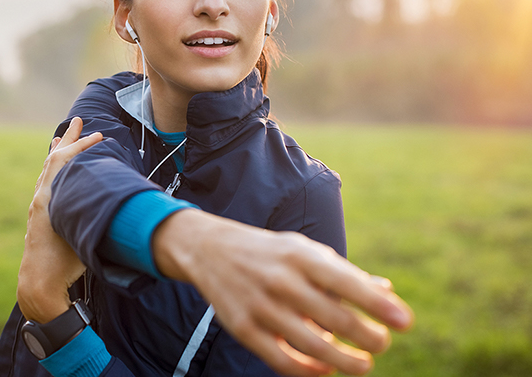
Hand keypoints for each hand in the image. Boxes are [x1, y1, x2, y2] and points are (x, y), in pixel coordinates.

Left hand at [17, 117, 102, 322]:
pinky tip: (57, 171)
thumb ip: (99, 215)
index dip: (81, 146)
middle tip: (77, 121)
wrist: (38, 284)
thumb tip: (127, 202)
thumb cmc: (64, 263)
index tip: (98, 135)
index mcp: (49, 197)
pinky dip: (54, 170)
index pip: (64, 161)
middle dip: (68, 139)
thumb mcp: (84, 234)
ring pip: (48, 171)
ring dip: (58, 153)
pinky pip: (47, 183)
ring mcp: (38, 207)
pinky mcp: (40, 217)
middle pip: (53, 159)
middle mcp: (41, 197)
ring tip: (62, 138)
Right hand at [153, 209, 413, 376]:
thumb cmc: (271, 253)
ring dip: (346, 362)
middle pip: (337, 320)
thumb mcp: (305, 252)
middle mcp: (282, 280)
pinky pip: (283, 361)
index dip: (379, 305)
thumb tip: (387, 294)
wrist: (209, 249)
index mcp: (301, 256)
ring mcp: (261, 306)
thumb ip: (344, 274)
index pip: (348, 283)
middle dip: (369, 338)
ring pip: (313, 347)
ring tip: (363, 364)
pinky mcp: (243, 329)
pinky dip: (310, 371)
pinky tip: (325, 369)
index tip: (405, 322)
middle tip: (382, 343)